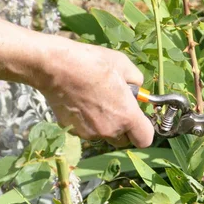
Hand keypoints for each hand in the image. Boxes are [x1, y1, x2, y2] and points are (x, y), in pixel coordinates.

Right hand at [38, 39, 153, 147]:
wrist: (58, 67)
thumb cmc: (94, 63)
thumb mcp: (124, 64)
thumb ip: (136, 80)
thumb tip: (136, 89)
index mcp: (127, 116)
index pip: (145, 139)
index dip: (144, 129)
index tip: (138, 117)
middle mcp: (109, 130)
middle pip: (123, 140)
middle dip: (124, 127)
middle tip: (116, 104)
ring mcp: (89, 133)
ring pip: (103, 134)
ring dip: (104, 123)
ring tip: (95, 98)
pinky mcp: (71, 131)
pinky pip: (86, 129)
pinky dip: (87, 120)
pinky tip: (80, 101)